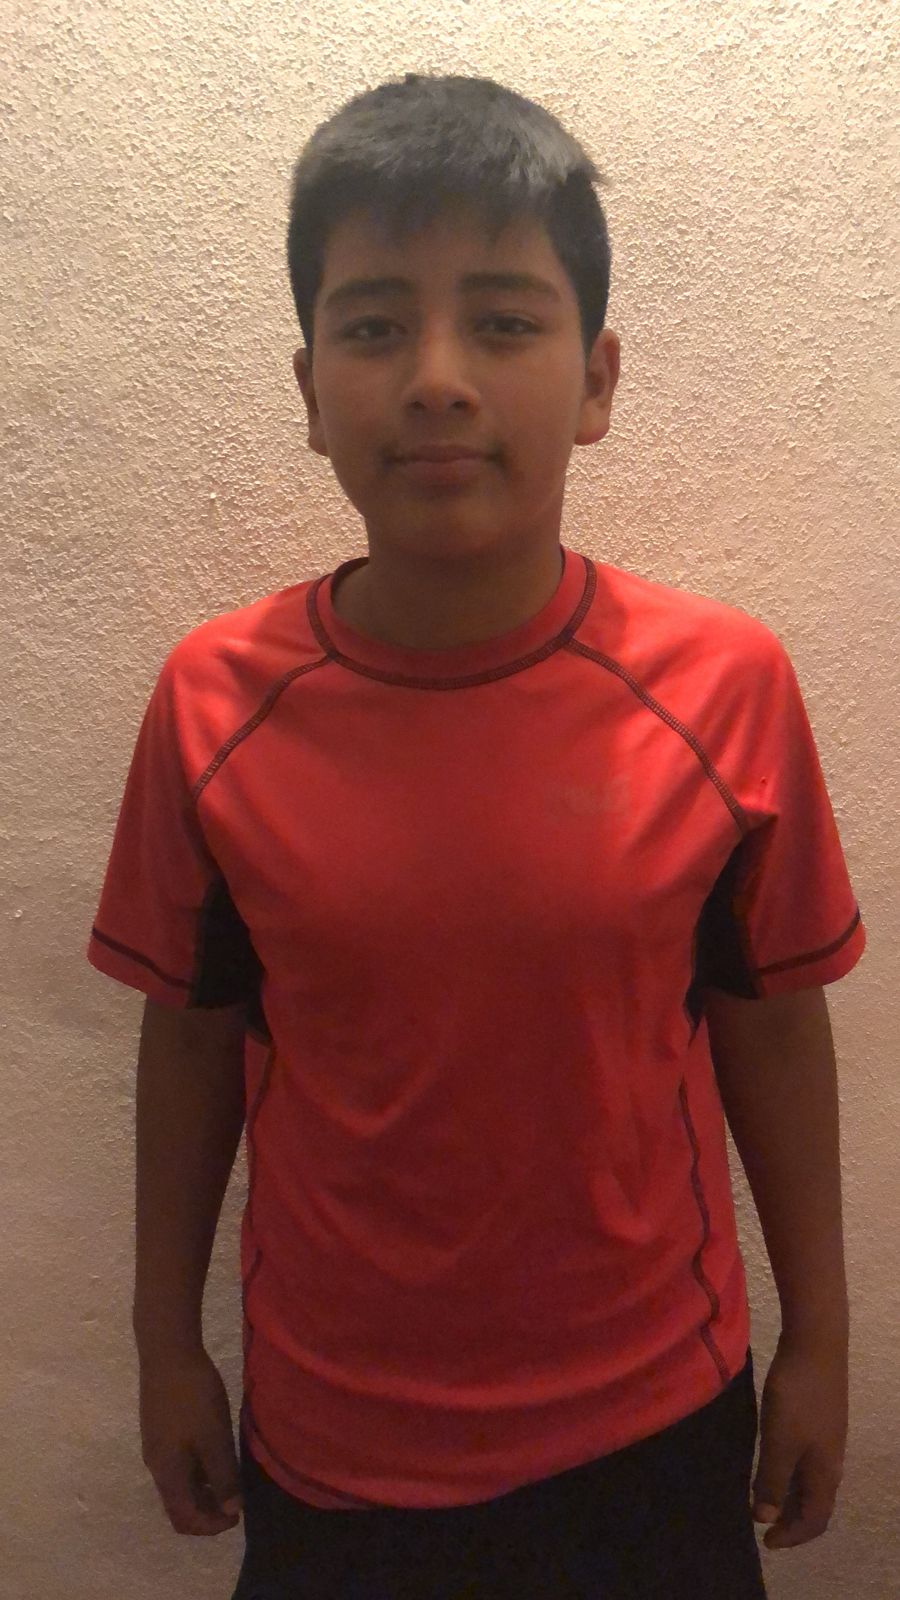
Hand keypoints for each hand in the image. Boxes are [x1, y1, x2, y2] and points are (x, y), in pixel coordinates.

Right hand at [138, 1346, 243, 1536]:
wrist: (167, 1352)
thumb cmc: (193, 1397)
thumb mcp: (214, 1438)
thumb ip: (223, 1476)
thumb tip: (231, 1510)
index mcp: (167, 1474)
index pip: (184, 1519)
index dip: (211, 1525)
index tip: (238, 1515)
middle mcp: (156, 1467)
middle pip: (178, 1506)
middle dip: (206, 1511)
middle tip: (234, 1502)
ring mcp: (155, 1447)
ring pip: (178, 1485)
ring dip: (202, 1491)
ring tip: (229, 1479)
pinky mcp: (158, 1430)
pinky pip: (176, 1465)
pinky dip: (196, 1472)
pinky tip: (214, 1454)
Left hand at [751, 1330, 847, 1548]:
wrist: (816, 1344)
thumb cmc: (797, 1397)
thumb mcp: (778, 1442)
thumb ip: (771, 1480)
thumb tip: (765, 1517)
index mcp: (826, 1473)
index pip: (815, 1520)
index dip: (792, 1535)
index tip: (766, 1541)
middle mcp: (831, 1460)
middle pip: (815, 1502)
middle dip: (790, 1517)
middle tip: (762, 1521)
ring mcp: (827, 1438)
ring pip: (809, 1480)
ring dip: (787, 1493)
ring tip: (761, 1495)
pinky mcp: (820, 1419)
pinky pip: (806, 1459)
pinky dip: (789, 1470)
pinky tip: (770, 1459)